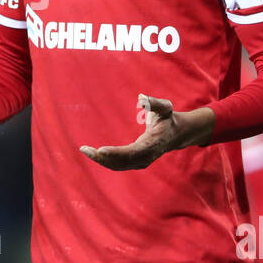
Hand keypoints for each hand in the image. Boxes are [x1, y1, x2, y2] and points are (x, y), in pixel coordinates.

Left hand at [79, 94, 210, 170]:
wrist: (176, 134)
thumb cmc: (168, 118)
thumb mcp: (165, 107)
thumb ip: (153, 102)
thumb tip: (141, 97)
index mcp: (152, 144)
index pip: (132, 152)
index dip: (116, 152)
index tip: (100, 150)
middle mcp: (146, 156)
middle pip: (122, 161)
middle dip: (103, 157)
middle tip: (85, 150)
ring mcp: (141, 162)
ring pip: (118, 165)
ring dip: (101, 160)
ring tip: (85, 151)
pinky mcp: (136, 162)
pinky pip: (118, 164)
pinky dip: (105, 160)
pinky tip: (93, 154)